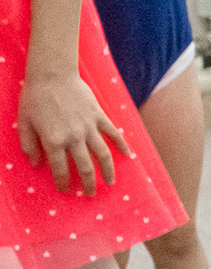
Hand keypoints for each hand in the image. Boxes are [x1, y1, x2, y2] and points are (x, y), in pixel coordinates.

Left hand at [17, 73, 124, 195]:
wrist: (52, 74)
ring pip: (102, 154)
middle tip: (90, 194)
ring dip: (107, 171)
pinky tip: (127, 155)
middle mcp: (74, 137)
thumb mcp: (24, 124)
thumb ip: (29, 145)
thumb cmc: (34, 98)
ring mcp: (89, 127)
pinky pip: (113, 133)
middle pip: (85, 166)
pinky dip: (121, 145)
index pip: (60, 169)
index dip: (63, 183)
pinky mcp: (99, 116)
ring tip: (110, 183)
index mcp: (54, 140)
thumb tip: (36, 164)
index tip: (66, 191)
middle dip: (88, 183)